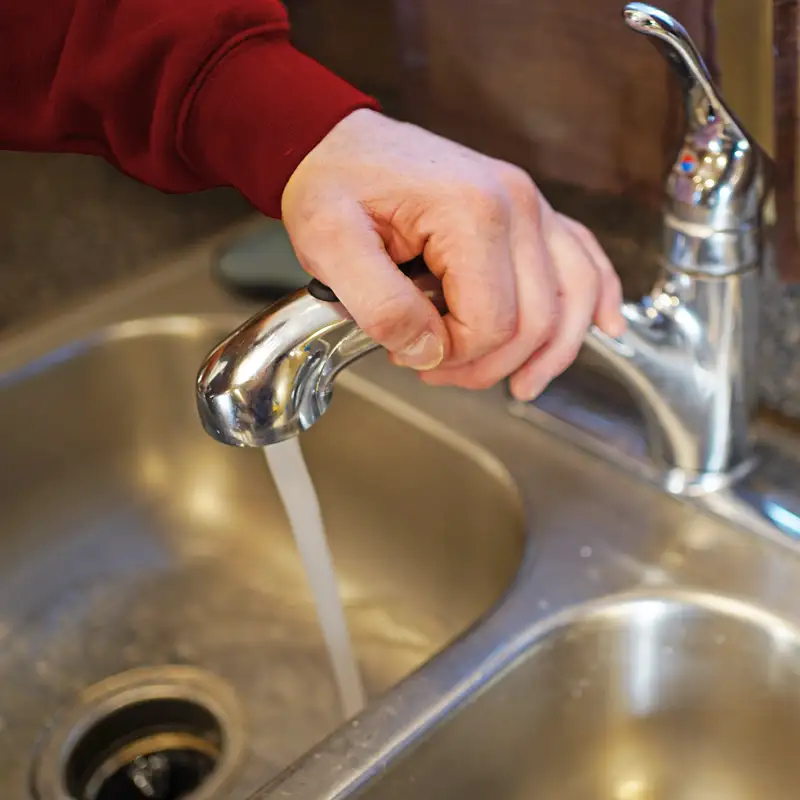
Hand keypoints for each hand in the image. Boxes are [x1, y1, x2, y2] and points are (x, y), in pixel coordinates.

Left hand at [281, 109, 624, 399]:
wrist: (339, 145)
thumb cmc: (334, 185)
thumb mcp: (330, 245)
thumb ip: (380, 307)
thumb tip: (430, 353)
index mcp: (472, 213)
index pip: (493, 322)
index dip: (456, 358)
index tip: (411, 357)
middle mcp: (517, 205)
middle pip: (538, 318)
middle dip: (491, 364)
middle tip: (439, 373)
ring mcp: (530, 206)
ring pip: (573, 297)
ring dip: (554, 351)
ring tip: (525, 385)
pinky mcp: (529, 213)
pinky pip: (583, 258)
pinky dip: (597, 298)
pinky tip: (608, 328)